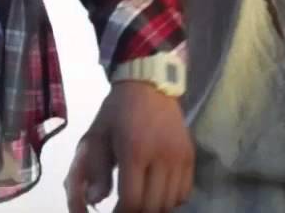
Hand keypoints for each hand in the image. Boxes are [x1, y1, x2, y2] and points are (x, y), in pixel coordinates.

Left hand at [64, 82, 192, 212]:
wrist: (149, 85)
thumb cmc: (118, 111)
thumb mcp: (98, 136)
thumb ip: (95, 170)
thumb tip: (96, 200)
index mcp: (134, 151)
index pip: (132, 200)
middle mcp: (161, 156)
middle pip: (152, 206)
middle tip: (126, 208)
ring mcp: (179, 157)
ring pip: (170, 202)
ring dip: (154, 208)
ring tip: (142, 201)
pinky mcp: (190, 155)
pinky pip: (185, 191)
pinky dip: (172, 200)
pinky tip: (159, 193)